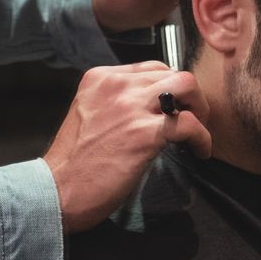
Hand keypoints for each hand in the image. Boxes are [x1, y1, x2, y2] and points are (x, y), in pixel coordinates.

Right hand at [42, 62, 211, 232]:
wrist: (57, 191)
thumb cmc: (74, 163)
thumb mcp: (88, 114)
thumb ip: (115, 102)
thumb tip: (151, 107)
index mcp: (100, 78)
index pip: (151, 68)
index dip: (169, 88)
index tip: (175, 108)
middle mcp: (115, 85)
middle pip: (172, 73)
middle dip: (189, 96)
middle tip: (193, 119)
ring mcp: (130, 107)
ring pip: (186, 86)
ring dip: (200, 109)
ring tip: (199, 131)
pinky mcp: (143, 133)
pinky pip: (189, 124)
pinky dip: (202, 138)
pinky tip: (199, 151)